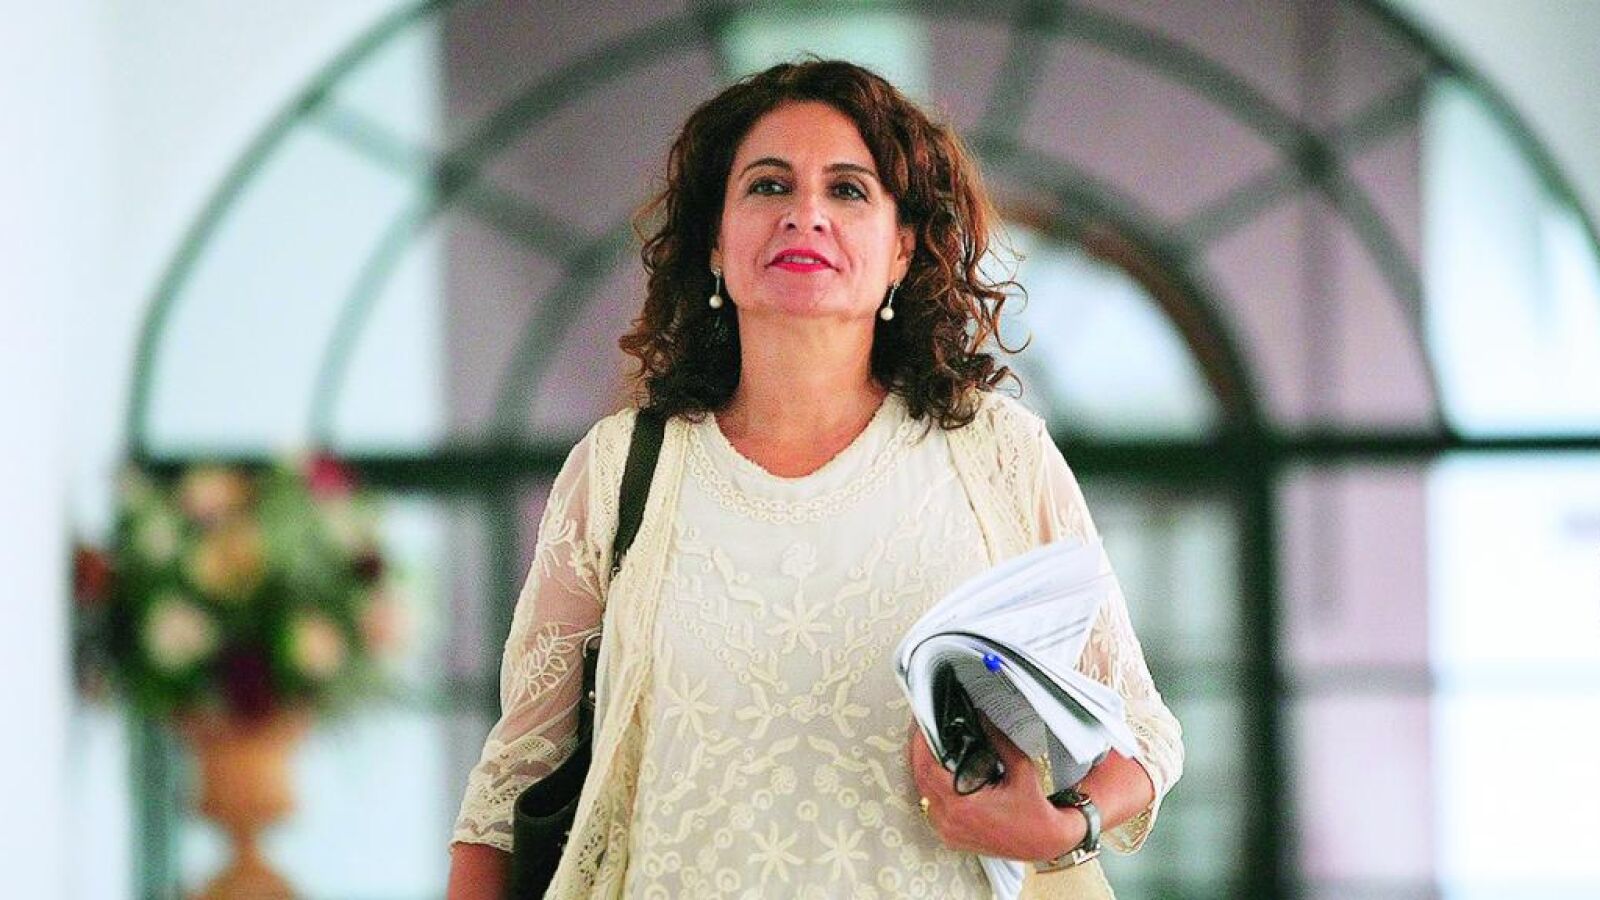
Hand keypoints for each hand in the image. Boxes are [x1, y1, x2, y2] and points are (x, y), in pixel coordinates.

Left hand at [905, 720, 1082, 860]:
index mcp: (964, 806)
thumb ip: (998, 740)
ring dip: (924, 769)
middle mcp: (951, 822)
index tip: (923, 725)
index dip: (922, 743)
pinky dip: (932, 788)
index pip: (928, 768)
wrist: (1045, 843)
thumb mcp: (1021, 768)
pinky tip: (940, 773)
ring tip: (930, 747)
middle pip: (921, 778)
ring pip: (923, 793)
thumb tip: (981, 719)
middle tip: (924, 730)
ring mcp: (949, 832)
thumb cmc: (1037, 814)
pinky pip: (932, 808)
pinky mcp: (952, 837)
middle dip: (920, 751)